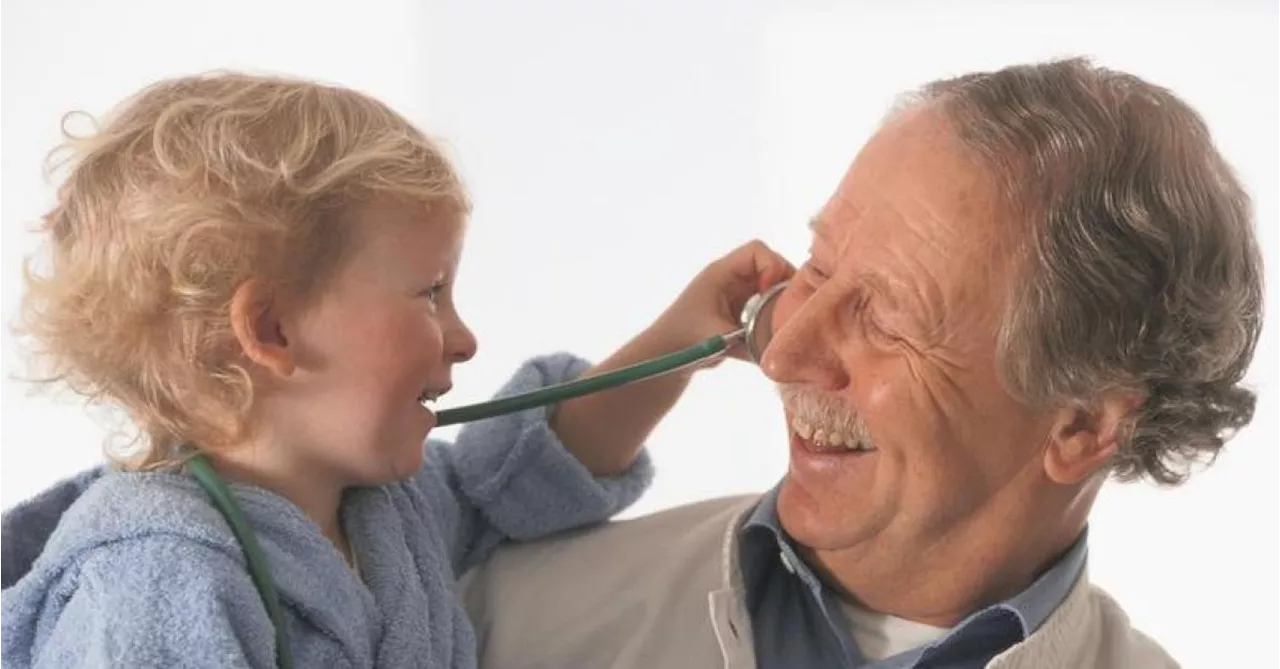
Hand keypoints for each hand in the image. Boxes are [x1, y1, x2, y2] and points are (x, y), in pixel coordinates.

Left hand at [647, 239, 794, 365]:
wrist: (664, 354)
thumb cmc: (683, 340)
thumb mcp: (719, 338)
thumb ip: (752, 341)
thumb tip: (783, 348)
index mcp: (720, 273)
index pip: (757, 250)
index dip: (771, 267)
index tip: (769, 292)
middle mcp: (730, 277)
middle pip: (769, 264)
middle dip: (784, 282)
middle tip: (790, 307)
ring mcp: (735, 292)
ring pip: (770, 283)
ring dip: (781, 298)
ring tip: (786, 318)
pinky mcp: (738, 308)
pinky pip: (765, 300)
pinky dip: (774, 310)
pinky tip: (775, 328)